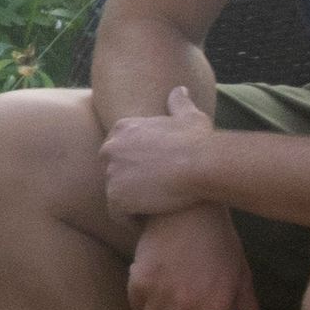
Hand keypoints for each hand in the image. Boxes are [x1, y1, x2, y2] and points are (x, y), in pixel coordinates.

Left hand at [95, 67, 229, 224]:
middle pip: (114, 172)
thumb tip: (179, 90)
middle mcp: (110, 148)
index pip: (120, 152)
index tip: (156, 174)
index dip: (137, 166)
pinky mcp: (115, 197)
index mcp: (122, 128)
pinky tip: (150, 219)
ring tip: (155, 207)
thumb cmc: (197, 141)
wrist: (199, 164)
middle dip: (130, 183)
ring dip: (132, 203)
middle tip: (156, 193)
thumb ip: (179, 103)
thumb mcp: (189, 116)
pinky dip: (132, 220)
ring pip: (116, 195)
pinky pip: (118, 214)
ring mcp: (110, 173)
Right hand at [128, 203, 255, 309]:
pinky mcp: (138, 280)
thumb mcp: (242, 275)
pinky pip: (136, 307)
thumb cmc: (220, 242)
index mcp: (214, 308)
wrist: (189, 207)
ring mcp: (158, 294)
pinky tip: (154, 295)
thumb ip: (246, 309)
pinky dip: (143, 307)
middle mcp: (184, 306)